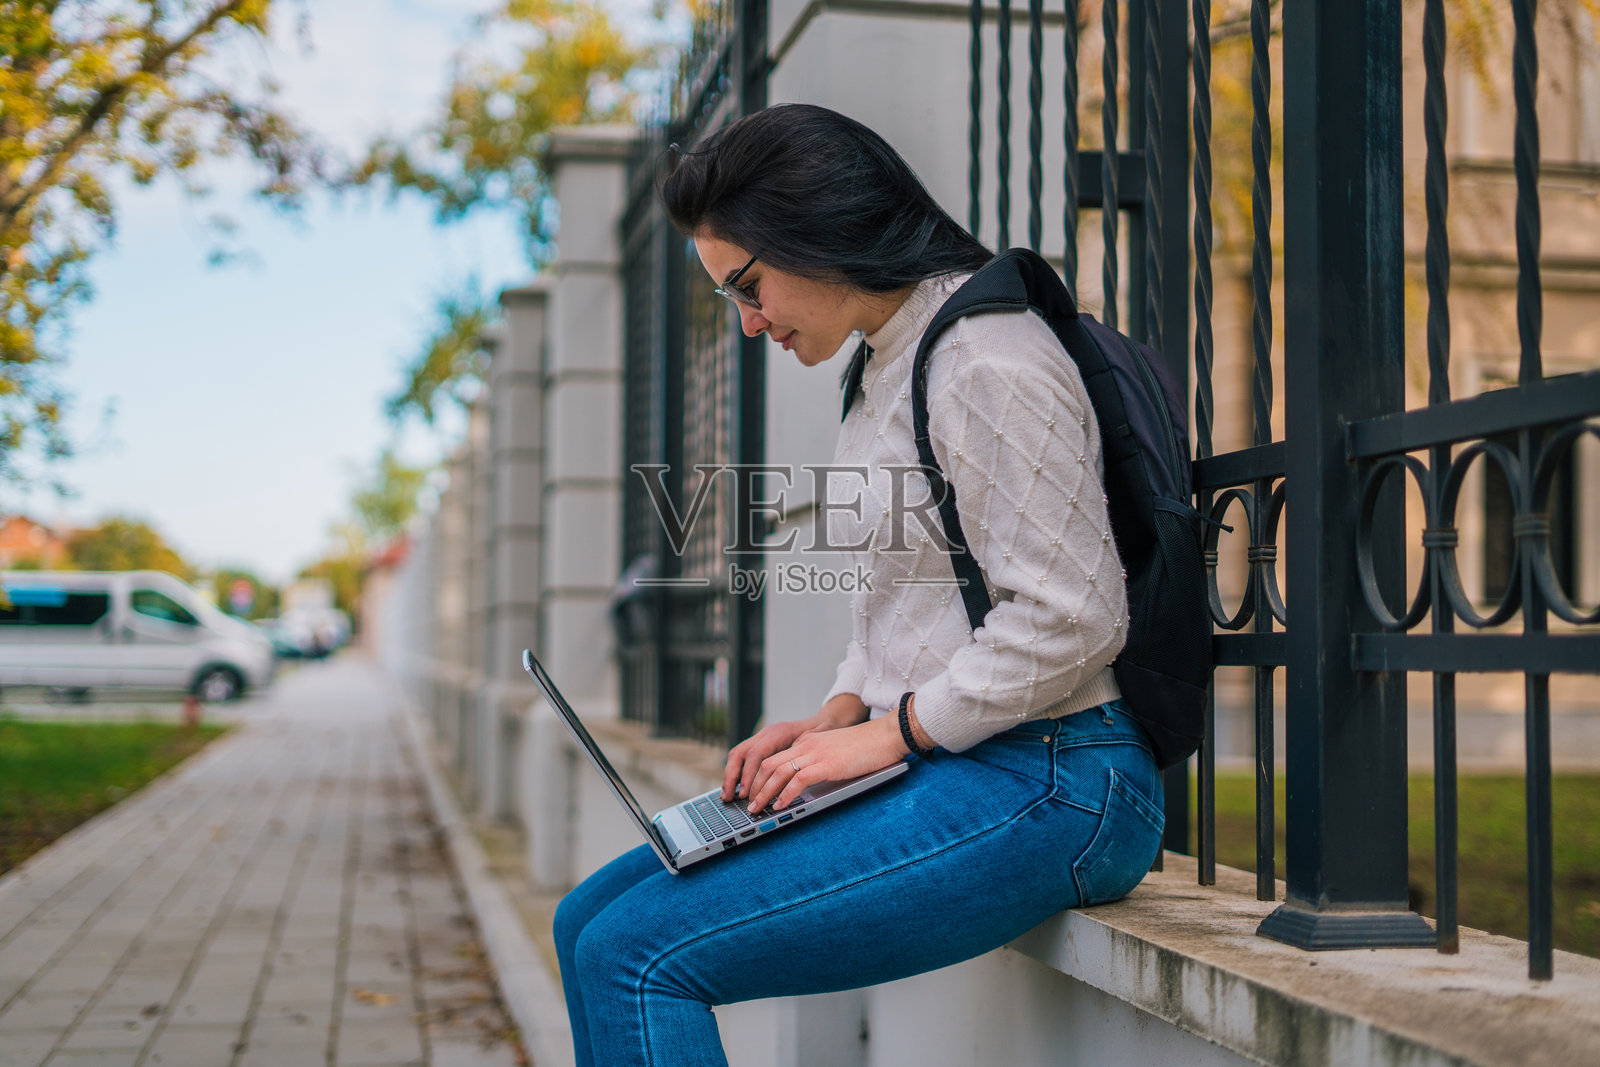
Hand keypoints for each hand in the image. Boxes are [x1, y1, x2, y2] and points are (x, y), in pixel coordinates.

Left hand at [744, 714, 907, 814]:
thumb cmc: (866, 747)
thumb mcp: (835, 752)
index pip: (775, 757)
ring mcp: (816, 753)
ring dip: (764, 792)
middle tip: (748, 804)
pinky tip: (780, 805)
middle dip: (754, 785)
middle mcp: (807, 745)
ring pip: (778, 771)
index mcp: (807, 741)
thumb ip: (820, 762)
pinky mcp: (827, 764)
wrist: (886, 736)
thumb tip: (807, 783)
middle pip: (768, 763)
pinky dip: (785, 794)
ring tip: (757, 808)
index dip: (759, 776)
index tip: (753, 792)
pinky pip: (798, 779)